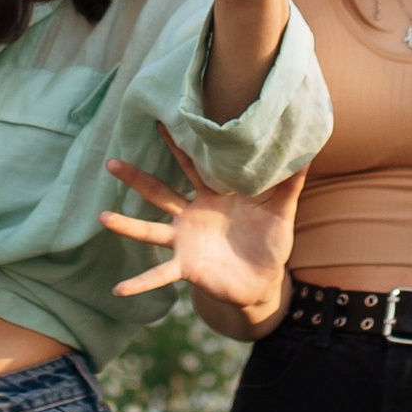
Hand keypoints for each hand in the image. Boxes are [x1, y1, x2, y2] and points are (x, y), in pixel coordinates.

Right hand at [101, 136, 302, 310]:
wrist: (265, 281)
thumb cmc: (269, 243)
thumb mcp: (281, 212)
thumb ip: (290, 184)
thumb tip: (309, 152)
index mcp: (212, 198)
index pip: (191, 166)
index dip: (176, 146)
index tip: (159, 121)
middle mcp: (191, 217)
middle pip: (159, 192)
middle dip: (135, 177)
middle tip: (111, 161)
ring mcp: (184, 242)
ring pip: (150, 230)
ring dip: (126, 225)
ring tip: (102, 217)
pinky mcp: (186, 268)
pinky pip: (159, 275)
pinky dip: (139, 283)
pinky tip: (118, 290)